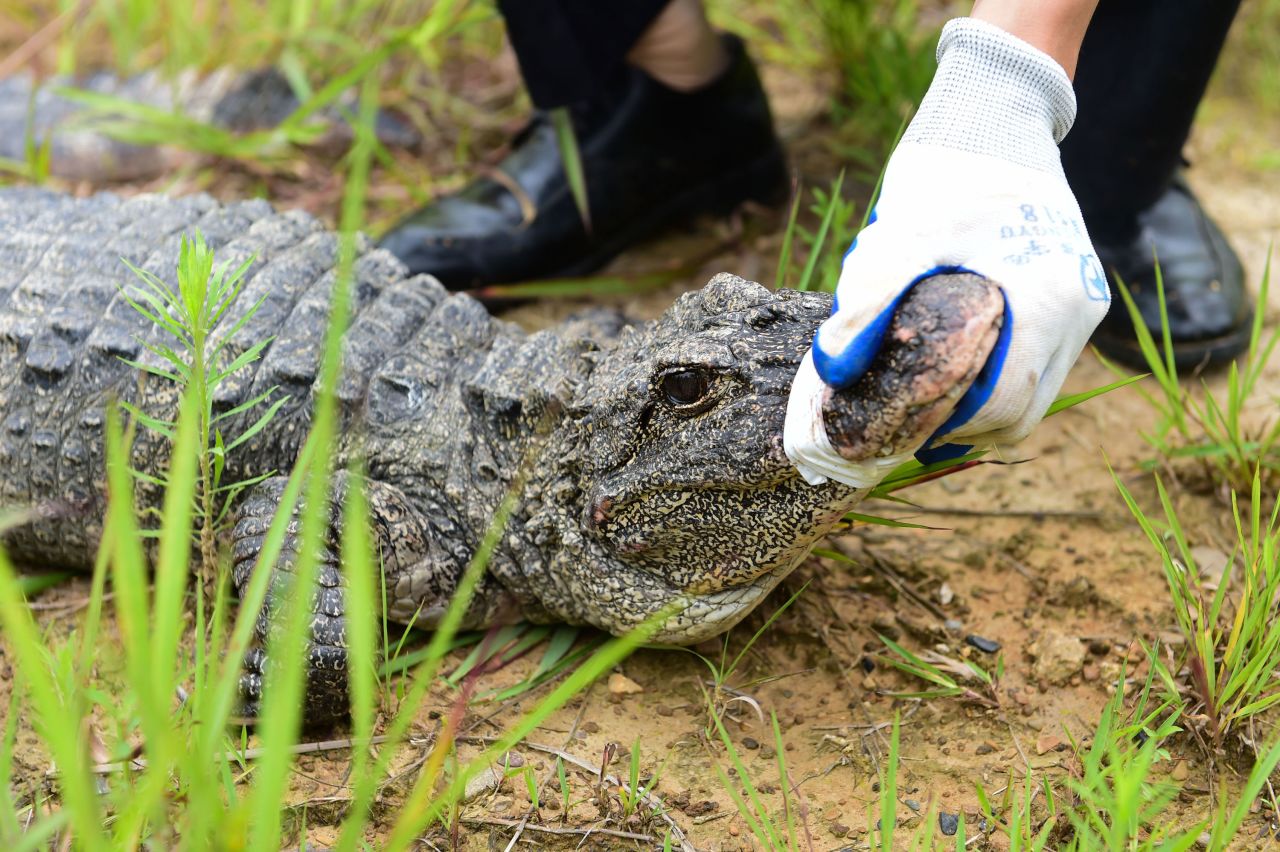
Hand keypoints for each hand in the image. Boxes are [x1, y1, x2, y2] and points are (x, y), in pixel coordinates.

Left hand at [784, 17, 1110, 488]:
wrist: (995, 115)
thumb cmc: (946, 172)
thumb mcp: (897, 236)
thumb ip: (865, 304)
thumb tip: (834, 372)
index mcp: (1046, 299)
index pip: (1005, 403)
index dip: (948, 431)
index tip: (896, 436)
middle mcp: (1079, 309)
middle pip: (1023, 411)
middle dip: (961, 430)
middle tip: (902, 432)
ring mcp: (1084, 302)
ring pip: (1035, 394)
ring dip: (979, 410)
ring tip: (920, 409)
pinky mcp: (1075, 293)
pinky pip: (1038, 363)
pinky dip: (996, 382)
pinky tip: (949, 377)